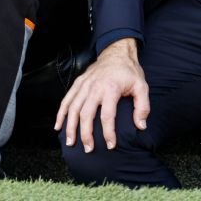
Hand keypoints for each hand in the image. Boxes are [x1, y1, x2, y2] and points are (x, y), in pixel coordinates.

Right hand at [54, 38, 149, 152]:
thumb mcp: (141, 86)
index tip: (111, 146)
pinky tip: (58, 126)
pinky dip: (61, 113)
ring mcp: (84, 85)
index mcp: (111, 88)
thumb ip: (143, 107)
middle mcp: (95, 87)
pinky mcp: (78, 83)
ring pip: (73, 108)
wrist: (117, 52)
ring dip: (70, 127)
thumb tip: (141, 126)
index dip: (108, 132)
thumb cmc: (129, 71)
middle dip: (86, 134)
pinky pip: (66, 99)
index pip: (107, 115)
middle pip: (86, 114)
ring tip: (71, 143)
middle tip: (88, 149)